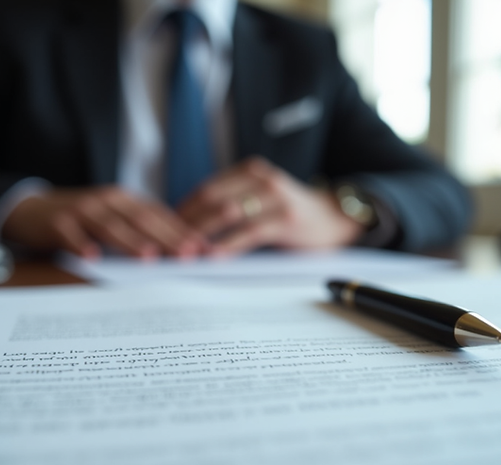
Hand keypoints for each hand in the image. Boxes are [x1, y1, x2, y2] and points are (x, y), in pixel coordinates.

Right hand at [2, 187, 205, 258]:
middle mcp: (107, 201)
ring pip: (110, 226)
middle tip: (188, 255)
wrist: (32, 210)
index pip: (159, 216)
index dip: (182, 231)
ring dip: (130, 241)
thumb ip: (140, 230)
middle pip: (141, 220)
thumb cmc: (82, 220)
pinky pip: (71, 234)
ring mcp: (82, 210)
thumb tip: (179, 252)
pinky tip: (92, 259)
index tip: (204, 249)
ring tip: (149, 257)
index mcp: (125, 200)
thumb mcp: (113, 218)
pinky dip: (81, 245)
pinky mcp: (57, 222)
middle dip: (166, 238)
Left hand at [177, 157, 363, 255]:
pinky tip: (213, 257)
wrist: (336, 218)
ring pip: (227, 213)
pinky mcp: (287, 218)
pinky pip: (250, 232)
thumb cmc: (291, 215)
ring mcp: (275, 196)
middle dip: (186, 224)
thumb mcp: (261, 200)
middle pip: (211, 199)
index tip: (163, 232)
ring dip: (202, 235)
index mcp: (249, 171)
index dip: (182, 211)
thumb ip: (233, 207)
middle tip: (167, 246)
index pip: (205, 190)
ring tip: (184, 254)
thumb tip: (189, 230)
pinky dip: (228, 245)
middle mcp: (261, 178)